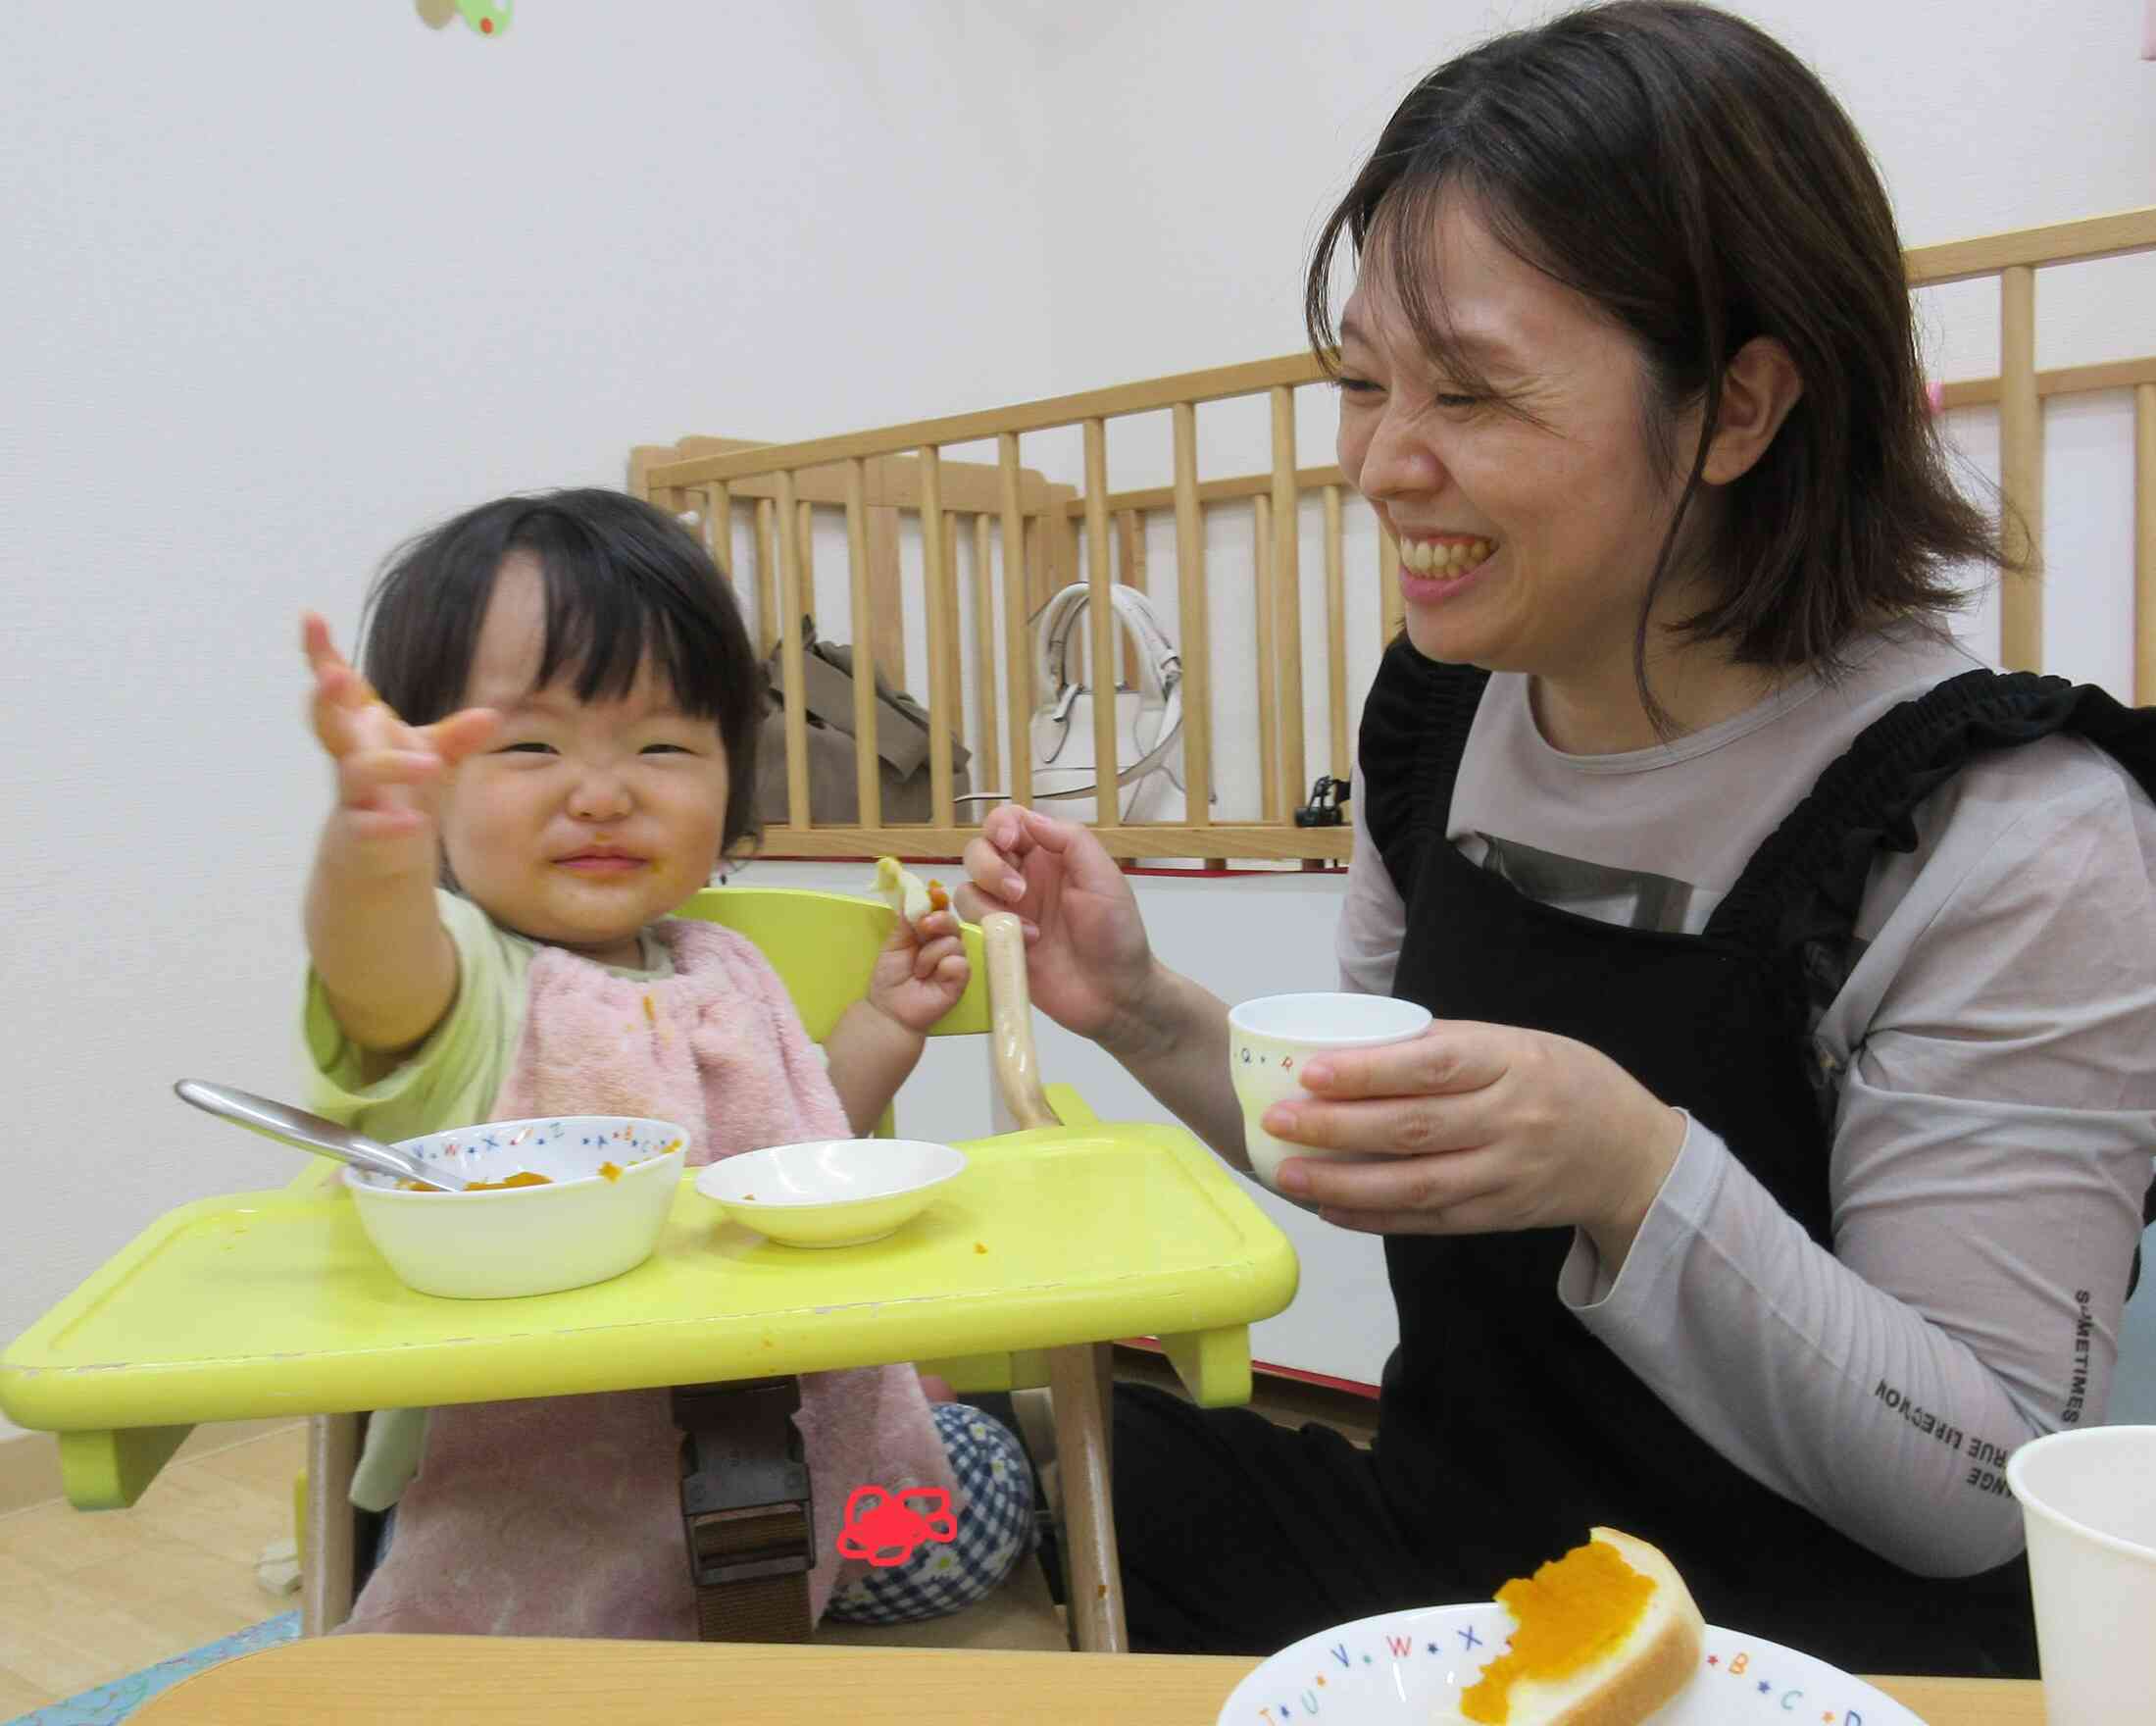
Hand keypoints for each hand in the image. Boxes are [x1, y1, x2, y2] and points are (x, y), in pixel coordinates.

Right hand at [303, 612, 495, 861]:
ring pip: (357, 772)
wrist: (382, 852)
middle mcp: (349, 756)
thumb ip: (458, 736)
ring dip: (392, 766)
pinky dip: (392, 824)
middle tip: (334, 675)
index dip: (320, 652)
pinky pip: (370, 825)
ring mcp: (351, 793)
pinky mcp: (359, 830)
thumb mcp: (433, 755)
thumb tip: (491, 716)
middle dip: (328, 699)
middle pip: (328, 723)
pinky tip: (416, 823)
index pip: (337, 687)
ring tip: (431, 765)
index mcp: (361, 728)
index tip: (310, 616)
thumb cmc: (402, 790)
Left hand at [864, 907, 968, 1035]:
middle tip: (924, 927)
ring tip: (918, 971)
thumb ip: (906, 921)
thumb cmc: (890, 977)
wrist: (890, 1009)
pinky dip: (944, 967)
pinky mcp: (961, 979)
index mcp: (928, 933)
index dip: (938, 902)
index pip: (939, 911)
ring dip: (931, 955)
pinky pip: (960, 963)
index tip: (934, 895)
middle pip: (952, 922)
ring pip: (954, 943)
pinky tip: (932, 978)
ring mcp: (954, 961)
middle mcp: (944, 944)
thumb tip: (914, 895)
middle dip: (938, 921)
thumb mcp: (893, 943)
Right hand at [953, 805, 1155, 1047]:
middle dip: (989, 866)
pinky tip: (1023, 945)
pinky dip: (986, 931)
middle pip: (978, 851)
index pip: (1009, 822)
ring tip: (1028, 929)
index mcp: (1050, 856)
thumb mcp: (1104, 879)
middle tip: (1019, 892)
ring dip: (987, 903)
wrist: (1115, 995)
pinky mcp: (996, 945)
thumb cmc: (1117, 935)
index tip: (1009, 842)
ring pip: (967, 889)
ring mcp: (1007, 913)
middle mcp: (1023, 879)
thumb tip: (1029, 818)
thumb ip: (1071, 841)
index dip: (1000, 825)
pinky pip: (967, 927)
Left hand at [1259, 1021, 1687, 1265]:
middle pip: (1414, 1128)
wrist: (1631, 1153)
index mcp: (1510, 1063)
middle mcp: (1510, 1120)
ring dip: (1345, 1181)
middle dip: (1338, 1127)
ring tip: (1290, 1172)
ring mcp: (1505, 1175)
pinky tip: (1330, 1207)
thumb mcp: (1513, 1044)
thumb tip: (1352, 1043)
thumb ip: (1443, 1047)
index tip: (1309, 1071)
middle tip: (1277, 1121)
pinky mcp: (1497, 1216)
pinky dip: (1375, 1217)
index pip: (1432, 1067)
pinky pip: (1428, 1220)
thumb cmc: (1557, 1080)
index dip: (1368, 1071)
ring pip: (1416, 1183)